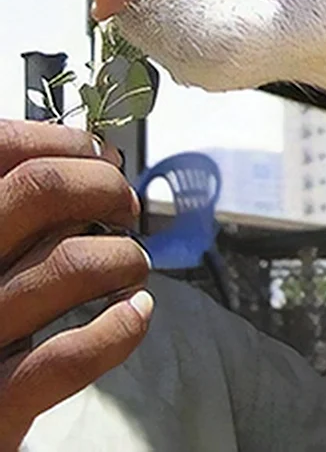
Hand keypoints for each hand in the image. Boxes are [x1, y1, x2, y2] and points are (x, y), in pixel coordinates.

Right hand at [0, 120, 152, 450]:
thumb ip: (20, 208)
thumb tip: (96, 156)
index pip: (0, 149)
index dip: (63, 143)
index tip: (101, 155)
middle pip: (41, 190)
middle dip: (104, 188)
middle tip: (125, 209)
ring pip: (70, 262)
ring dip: (122, 257)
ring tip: (130, 267)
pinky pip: (67, 357)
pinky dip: (119, 329)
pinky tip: (136, 314)